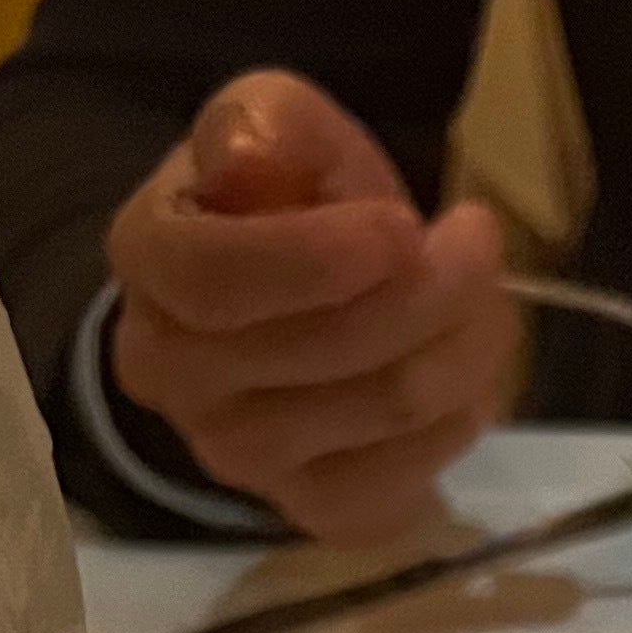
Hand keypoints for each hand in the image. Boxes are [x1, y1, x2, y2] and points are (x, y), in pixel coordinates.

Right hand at [104, 71, 519, 546]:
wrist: (284, 297)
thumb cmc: (278, 198)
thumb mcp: (268, 123)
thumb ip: (261, 126)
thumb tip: (250, 164)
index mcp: (149, 263)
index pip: (216, 282)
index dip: (319, 259)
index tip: (404, 226)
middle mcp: (173, 376)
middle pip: (328, 348)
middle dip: (432, 288)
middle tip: (478, 240)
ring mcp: (238, 458)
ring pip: (385, 408)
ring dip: (464, 343)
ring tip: (482, 291)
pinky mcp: (310, 509)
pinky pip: (408, 477)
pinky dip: (461, 414)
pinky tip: (462, 365)